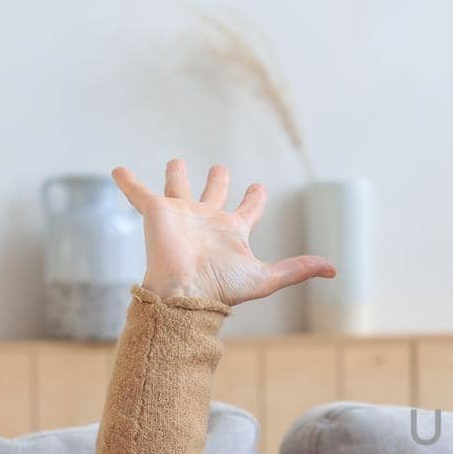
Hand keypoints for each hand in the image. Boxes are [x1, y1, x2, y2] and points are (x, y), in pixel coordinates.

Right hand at [110, 158, 336, 307]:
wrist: (184, 292)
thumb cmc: (222, 288)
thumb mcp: (267, 277)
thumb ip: (298, 270)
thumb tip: (335, 270)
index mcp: (231, 233)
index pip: (246, 210)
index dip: (254, 199)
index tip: (258, 188)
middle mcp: (206, 221)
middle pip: (213, 195)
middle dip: (218, 181)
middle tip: (222, 168)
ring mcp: (181, 216)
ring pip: (178, 188)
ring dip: (176, 175)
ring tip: (176, 161)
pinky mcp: (156, 213)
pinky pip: (139, 194)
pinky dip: (128, 182)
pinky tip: (117, 170)